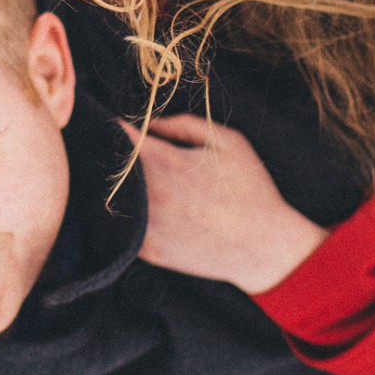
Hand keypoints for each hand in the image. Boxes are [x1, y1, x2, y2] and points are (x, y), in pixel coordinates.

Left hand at [124, 113, 326, 294]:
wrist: (263, 246)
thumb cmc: (250, 190)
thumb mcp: (228, 142)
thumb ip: (185, 125)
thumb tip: (151, 123)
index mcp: (167, 161)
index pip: (121, 138)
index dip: (117, 130)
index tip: (119, 128)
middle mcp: (151, 193)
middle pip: (111, 168)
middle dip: (113, 157)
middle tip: (121, 154)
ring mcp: (147, 224)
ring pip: (111, 199)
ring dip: (116, 189)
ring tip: (134, 183)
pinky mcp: (149, 251)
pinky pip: (124, 229)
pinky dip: (125, 218)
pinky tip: (141, 211)